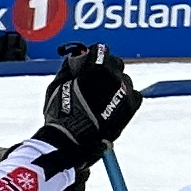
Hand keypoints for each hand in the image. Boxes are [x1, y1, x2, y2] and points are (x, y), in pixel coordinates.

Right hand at [35, 47, 140, 180]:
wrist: (72, 141)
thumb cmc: (60, 112)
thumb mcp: (57, 84)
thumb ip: (69, 67)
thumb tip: (77, 57)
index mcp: (96, 68)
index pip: (100, 49)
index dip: (92, 55)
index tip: (86, 63)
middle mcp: (114, 76)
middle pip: (116, 63)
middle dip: (105, 69)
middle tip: (93, 81)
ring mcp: (125, 91)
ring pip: (124, 79)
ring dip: (114, 84)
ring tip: (101, 98)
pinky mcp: (131, 106)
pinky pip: (133, 95)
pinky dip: (125, 97)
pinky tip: (111, 105)